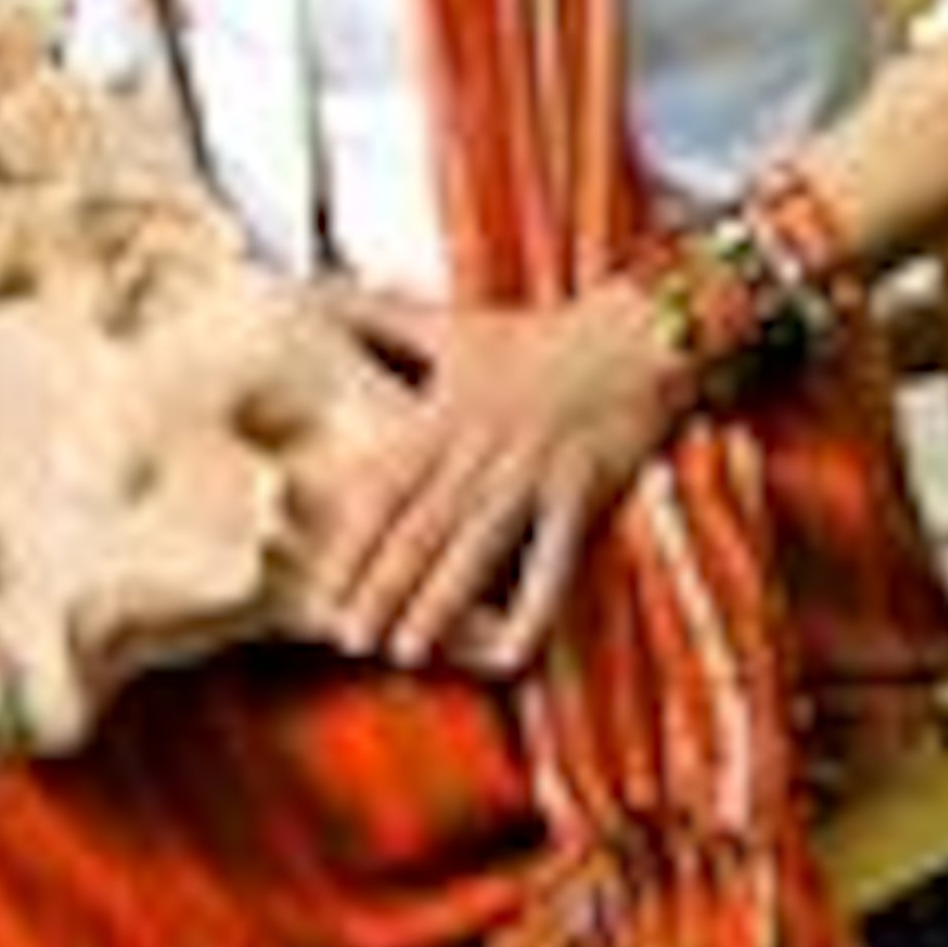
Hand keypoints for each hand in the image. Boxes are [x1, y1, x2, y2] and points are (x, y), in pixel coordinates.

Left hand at [309, 280, 676, 671]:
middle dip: (382, 586)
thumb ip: (378, 316)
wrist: (637, 334)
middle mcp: (482, 446)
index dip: (352, 541)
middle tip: (348, 638)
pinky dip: (533, 608)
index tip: (323, 590)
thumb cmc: (537, 338)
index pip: (385, 488)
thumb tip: (310, 293)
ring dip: (439, 604)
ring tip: (406, 652)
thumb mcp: (452, 325)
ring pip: (476, 548)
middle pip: (422, 526)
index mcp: (444, 414)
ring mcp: (533, 471)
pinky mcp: (583, 489)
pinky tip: (510, 653)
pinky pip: (554, 561)